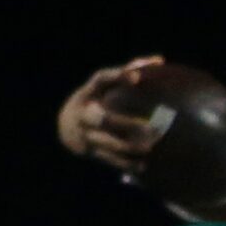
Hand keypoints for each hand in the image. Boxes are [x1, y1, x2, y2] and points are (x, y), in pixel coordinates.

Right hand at [57, 57, 165, 171]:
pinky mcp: (92, 151)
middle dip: (127, 124)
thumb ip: (127, 73)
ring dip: (130, 146)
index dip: (118, 77)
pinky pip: (110, 159)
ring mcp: (87, 134)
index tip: (138, 77)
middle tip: (152, 128)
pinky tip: (143, 165)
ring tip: (150, 147)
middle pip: (104, 119)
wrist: (66, 127)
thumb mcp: (103, 85)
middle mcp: (85, 113)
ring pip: (109, 143)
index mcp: (89, 91)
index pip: (101, 79)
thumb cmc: (94, 99)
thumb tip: (160, 60)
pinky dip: (127, 163)